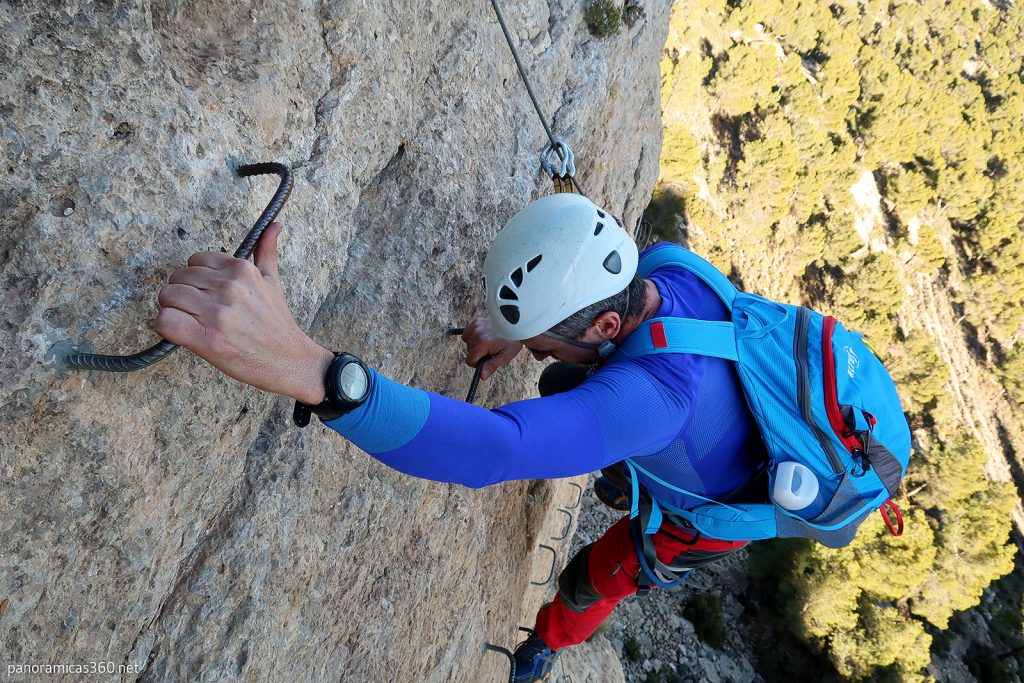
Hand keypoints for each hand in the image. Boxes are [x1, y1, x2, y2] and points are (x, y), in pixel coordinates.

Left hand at [153, 222, 334, 403]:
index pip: (195, 260)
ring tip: (189, 321)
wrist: (288, 359)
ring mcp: (216, 313)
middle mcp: (228, 287)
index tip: (204, 292)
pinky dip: (166, 326)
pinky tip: (181, 332)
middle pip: (177, 278)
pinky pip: (164, 320)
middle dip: (182, 294)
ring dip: (172, 310)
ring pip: (167, 297)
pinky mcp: (205, 338)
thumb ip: (267, 252)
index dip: (195, 277)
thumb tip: (275, 225)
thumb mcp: (273, 282)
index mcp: (242, 270)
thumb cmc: (278, 323)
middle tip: (196, 310)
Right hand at [461, 317, 521, 380]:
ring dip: (475, 345)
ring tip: (488, 342)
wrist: (516, 327)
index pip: (469, 360)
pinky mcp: (476, 322)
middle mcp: (477, 333)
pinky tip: (483, 337)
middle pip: (469, 352)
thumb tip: (481, 376)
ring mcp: (476, 326)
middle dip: (478, 354)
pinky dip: (472, 337)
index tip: (487, 359)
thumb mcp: (504, 357)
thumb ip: (491, 366)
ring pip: (467, 343)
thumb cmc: (512, 342)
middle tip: (491, 349)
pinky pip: (467, 333)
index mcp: (483, 343)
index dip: (477, 363)